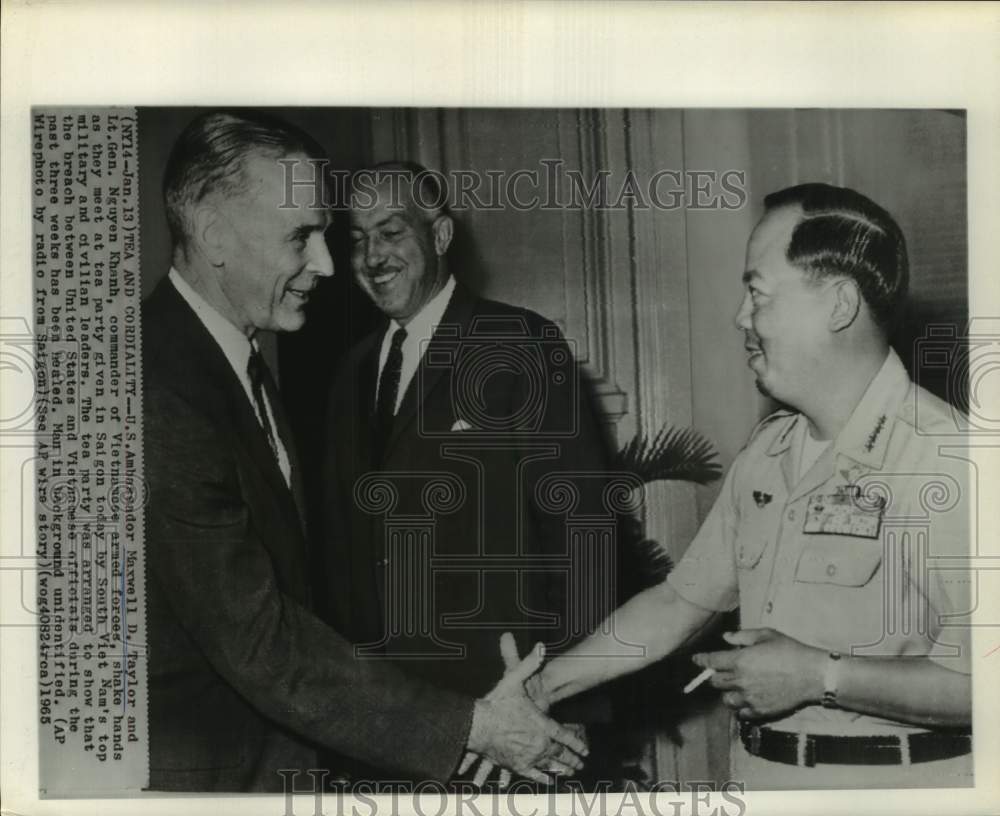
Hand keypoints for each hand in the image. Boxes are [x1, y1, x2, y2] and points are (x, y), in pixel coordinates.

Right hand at [465, 633, 587, 784]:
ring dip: (561, 768)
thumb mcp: (513, 680)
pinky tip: (549, 781)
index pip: (565, 736)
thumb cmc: (495, 703)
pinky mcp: (515, 765)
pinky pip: (533, 774)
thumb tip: (541, 647)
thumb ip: (528, 664)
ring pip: (549, 765)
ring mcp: (527, 756)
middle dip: (572, 759)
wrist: (476, 725)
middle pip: (559, 754)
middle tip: (581, 764)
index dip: (577, 744)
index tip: (586, 751)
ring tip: (571, 772)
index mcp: (541, 725)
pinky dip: (543, 778)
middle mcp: (538, 743)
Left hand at [692, 628, 825, 719]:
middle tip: (722, 671)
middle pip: (716, 682)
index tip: (696, 659)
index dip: (701, 660)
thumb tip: (725, 638)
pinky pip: (741, 713)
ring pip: (726, 700)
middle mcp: (741, 681)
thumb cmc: (790, 651)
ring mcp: (750, 698)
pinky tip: (747, 699)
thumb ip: (742, 637)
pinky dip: (741, 707)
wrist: (812, 675)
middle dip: (715, 676)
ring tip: (736, 686)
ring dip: (728, 692)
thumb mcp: (766, 635)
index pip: (711, 662)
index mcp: (740, 661)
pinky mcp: (760, 711)